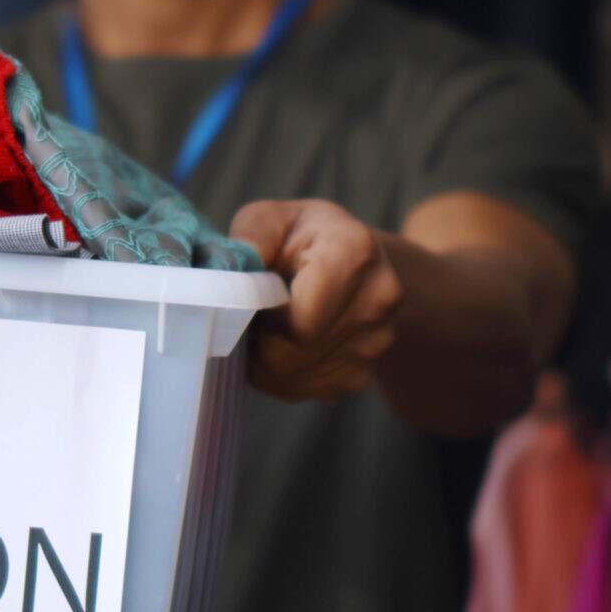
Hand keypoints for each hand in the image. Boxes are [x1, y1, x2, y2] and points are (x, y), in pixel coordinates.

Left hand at [229, 199, 403, 404]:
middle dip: (259, 342)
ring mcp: (375, 343)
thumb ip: (251, 237)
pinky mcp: (362, 374)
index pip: (301, 320)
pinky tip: (281, 345)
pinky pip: (303, 392)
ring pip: (295, 379)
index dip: (264, 317)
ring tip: (266, 327)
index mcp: (355, 254)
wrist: (352, 261)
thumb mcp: (270, 219)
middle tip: (251, 316)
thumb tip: (232, 271)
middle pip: (294, 354)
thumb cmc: (300, 237)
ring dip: (265, 362)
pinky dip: (280, 377)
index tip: (252, 299)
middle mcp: (377, 300)